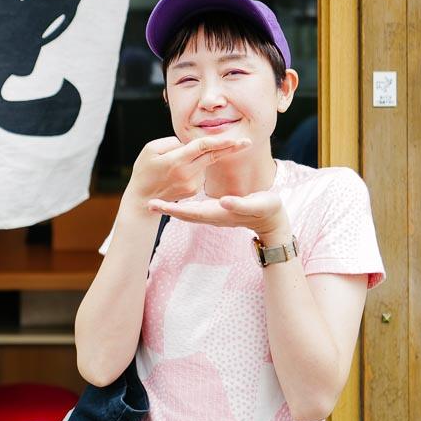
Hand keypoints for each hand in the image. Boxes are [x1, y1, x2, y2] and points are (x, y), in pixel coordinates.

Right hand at [127, 135, 251, 203]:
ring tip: (175, 163)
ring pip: (204, 163)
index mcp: (176, 161)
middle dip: (230, 148)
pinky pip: (199, 172)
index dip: (219, 142)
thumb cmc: (144, 170)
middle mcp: (187, 173)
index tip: (234, 138)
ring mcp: (192, 184)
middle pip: (212, 156)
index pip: (202, 148)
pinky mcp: (193, 190)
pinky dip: (194, 167)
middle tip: (247, 141)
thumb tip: (189, 143)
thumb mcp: (150, 149)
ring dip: (201, 157)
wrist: (142, 198)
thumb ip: (172, 142)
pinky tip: (178, 173)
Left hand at [147, 189, 289, 241]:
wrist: (273, 220)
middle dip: (166, 209)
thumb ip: (240, 203)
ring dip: (172, 208)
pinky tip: (176, 200)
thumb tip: (222, 201)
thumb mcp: (256, 204)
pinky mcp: (218, 210)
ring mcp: (215, 214)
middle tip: (147, 204)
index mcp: (219, 212)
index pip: (190, 212)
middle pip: (185, 214)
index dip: (172, 209)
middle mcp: (213, 215)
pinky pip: (196, 209)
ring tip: (156, 203)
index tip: (156, 205)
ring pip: (189, 212)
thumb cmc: (267, 210)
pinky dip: (183, 206)